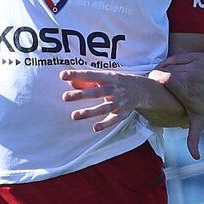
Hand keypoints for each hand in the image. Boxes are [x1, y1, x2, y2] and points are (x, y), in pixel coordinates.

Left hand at [60, 69, 177, 147]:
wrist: (142, 89)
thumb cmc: (116, 82)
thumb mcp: (104, 77)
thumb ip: (86, 80)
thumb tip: (69, 82)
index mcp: (108, 77)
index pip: (90, 74)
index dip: (77, 75)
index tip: (62, 75)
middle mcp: (114, 89)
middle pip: (96, 92)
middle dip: (81, 95)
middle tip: (65, 97)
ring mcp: (119, 102)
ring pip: (103, 108)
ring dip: (89, 112)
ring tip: (74, 116)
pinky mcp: (122, 113)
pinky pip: (113, 120)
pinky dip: (105, 124)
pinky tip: (95, 128)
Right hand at [152, 51, 203, 158]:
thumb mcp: (199, 122)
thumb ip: (193, 140)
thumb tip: (195, 158)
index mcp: (187, 90)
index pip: (163, 77)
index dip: (155, 79)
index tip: (151, 84)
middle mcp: (192, 75)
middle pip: (165, 70)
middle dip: (158, 75)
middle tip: (153, 82)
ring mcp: (196, 64)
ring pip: (171, 62)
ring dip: (164, 68)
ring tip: (162, 78)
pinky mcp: (198, 56)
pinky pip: (178, 56)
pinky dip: (172, 61)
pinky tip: (170, 69)